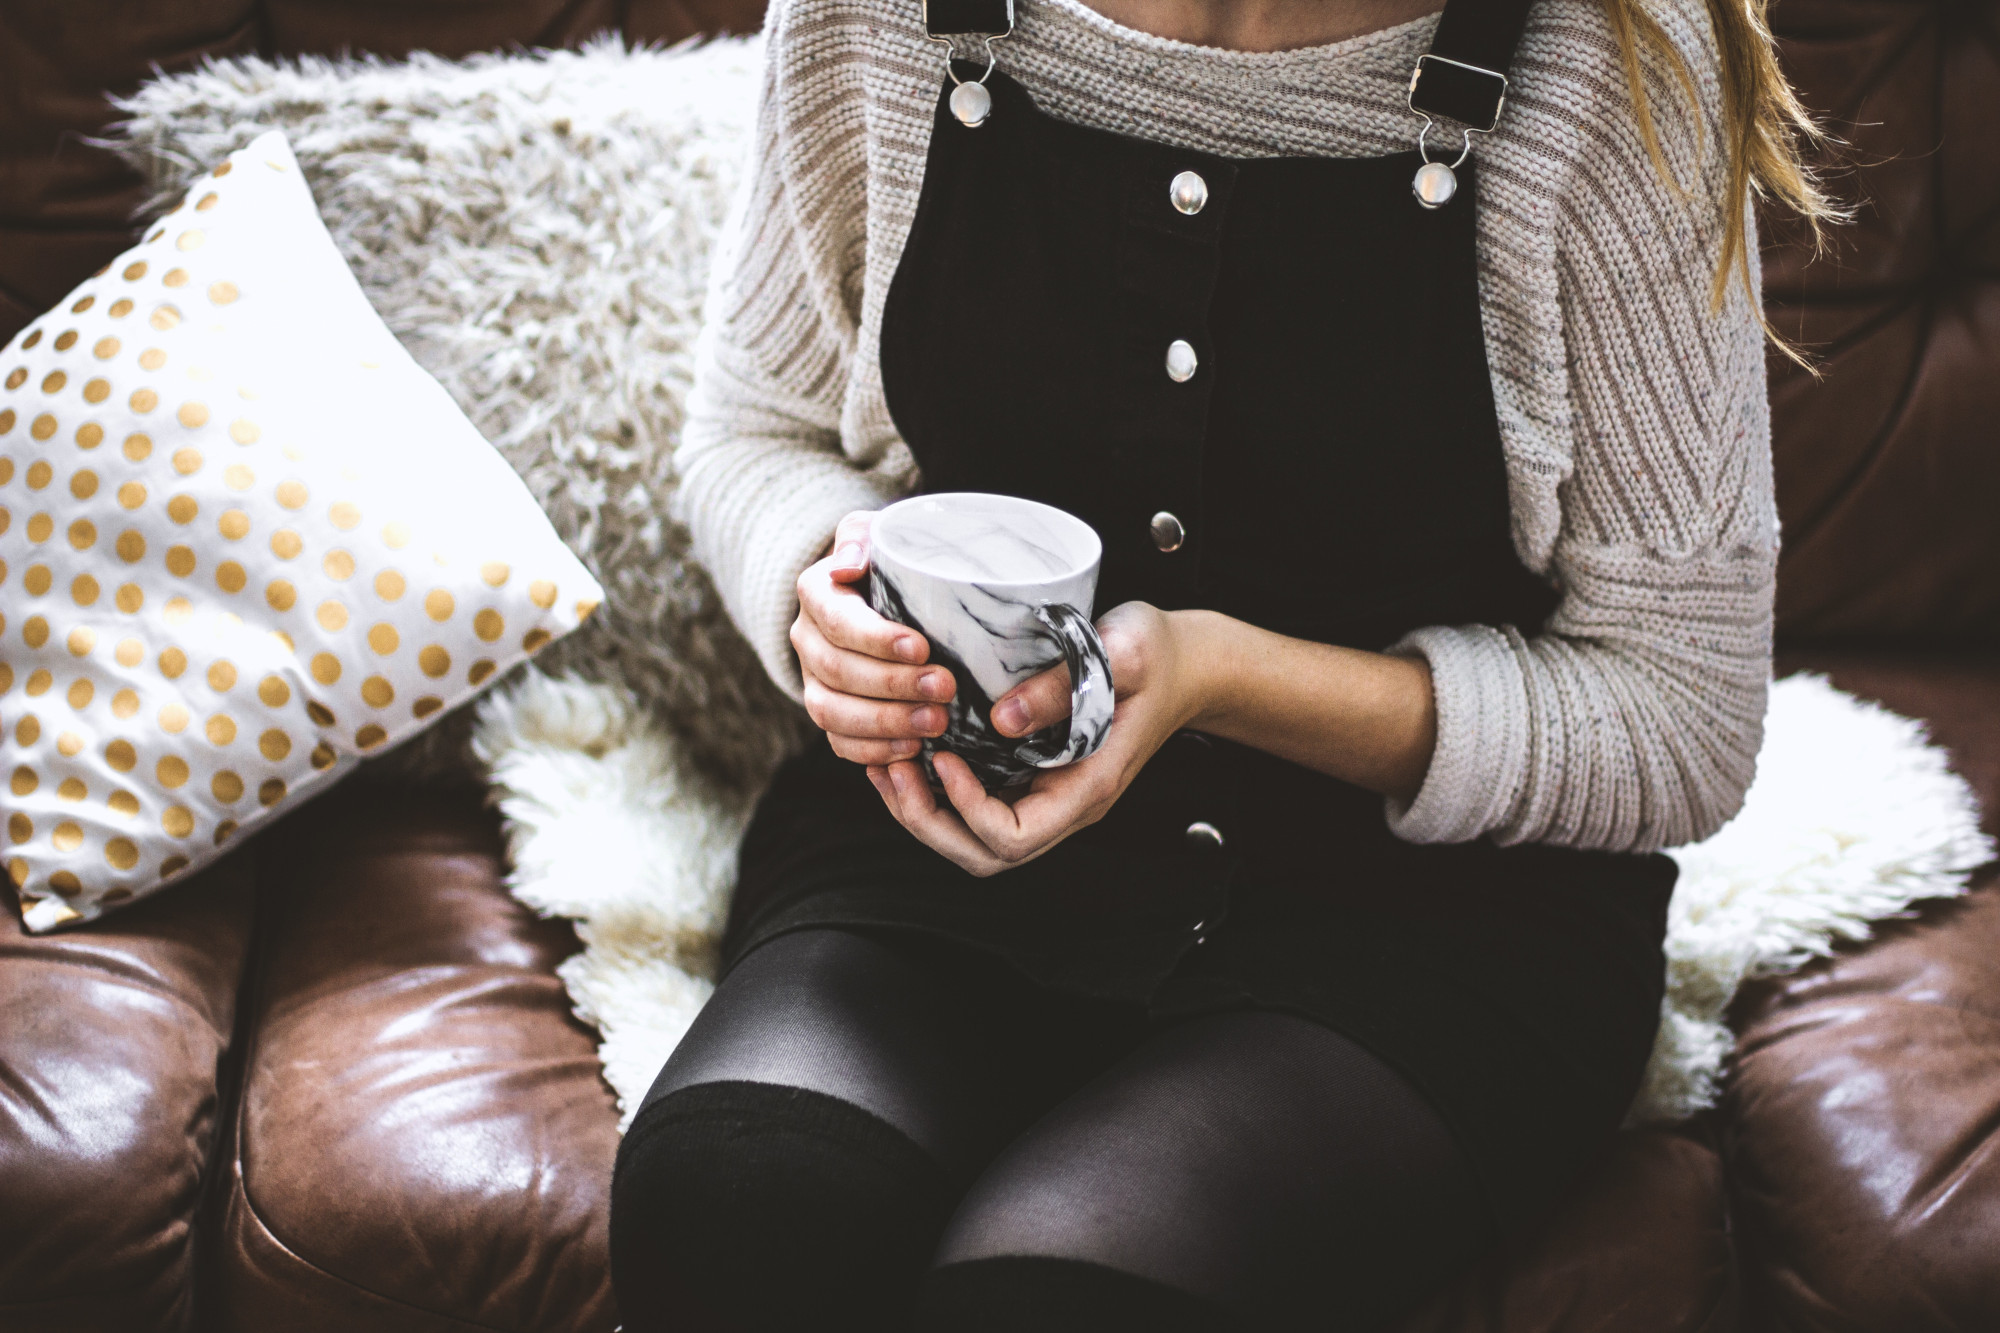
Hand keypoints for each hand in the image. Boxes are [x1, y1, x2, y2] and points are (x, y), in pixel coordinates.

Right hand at [792, 511, 956, 764]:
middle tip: (944, 689)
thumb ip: (862, 536)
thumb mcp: (880, 531)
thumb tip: (848, 565)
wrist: (886, 592)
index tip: (923, 647)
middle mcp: (806, 638)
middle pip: (836, 670)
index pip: (837, 620)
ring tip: (935, 724)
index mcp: (817, 592)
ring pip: (831, 712)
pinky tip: (912, 749)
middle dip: (892, 685)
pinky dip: (873, 751)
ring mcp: (813, 680)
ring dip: (884, 723)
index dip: (876, 639)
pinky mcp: (830, 713)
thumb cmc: (892, 559)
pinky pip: (838, 742)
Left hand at [865, 602, 1205, 875]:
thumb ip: (1065, 686)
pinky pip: (978, 806)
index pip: (1016, 837)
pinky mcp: (1034, 775)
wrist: (1188, 663)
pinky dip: (936, 791)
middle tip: (892, 768)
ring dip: (923, 812)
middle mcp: (1066, 804)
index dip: (969, 808)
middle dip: (928, 822)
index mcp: (1088, 787)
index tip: (945, 756)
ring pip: (974, 839)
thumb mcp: (1122, 653)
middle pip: (985, 855)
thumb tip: (1002, 719)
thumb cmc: (1159, 654)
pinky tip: (909, 752)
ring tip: (887, 764)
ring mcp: (1050, 794)